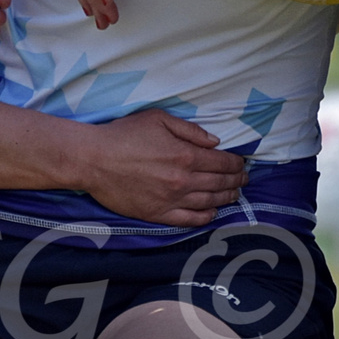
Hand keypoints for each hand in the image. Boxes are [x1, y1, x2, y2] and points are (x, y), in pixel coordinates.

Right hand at [81, 109, 244, 226]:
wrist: (94, 159)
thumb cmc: (124, 135)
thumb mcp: (158, 118)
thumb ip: (189, 130)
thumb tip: (214, 142)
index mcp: (185, 155)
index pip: (222, 162)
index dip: (236, 163)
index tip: (242, 163)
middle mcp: (183, 180)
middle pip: (219, 183)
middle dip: (236, 181)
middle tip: (244, 180)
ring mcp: (171, 199)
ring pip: (209, 202)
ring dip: (226, 198)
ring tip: (234, 195)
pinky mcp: (158, 214)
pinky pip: (189, 219)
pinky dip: (205, 217)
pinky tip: (212, 212)